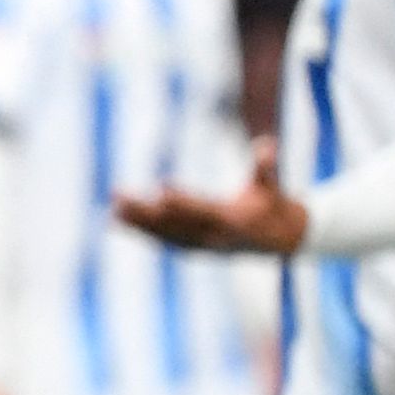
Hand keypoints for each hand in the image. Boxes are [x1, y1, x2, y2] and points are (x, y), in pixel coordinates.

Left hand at [114, 139, 308, 255]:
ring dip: (138, 224)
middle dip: (146, 212)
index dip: (183, 202)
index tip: (160, 191)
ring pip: (165, 235)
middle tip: (119, 197)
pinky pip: (164, 241)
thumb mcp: (273, 187)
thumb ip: (265, 168)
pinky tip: (120, 222)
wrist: (281, 241)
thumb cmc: (274, 206)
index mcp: (234, 221)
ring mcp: (203, 246)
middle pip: (175, 224)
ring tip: (113, 209)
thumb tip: (267, 144)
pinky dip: (142, 233)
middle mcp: (214, 237)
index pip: (203, 211)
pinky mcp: (194, 250)